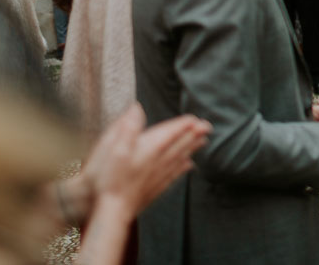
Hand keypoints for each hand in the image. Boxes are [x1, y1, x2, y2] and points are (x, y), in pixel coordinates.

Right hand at [82, 104, 211, 216]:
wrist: (113, 210)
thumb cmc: (111, 178)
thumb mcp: (113, 148)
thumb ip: (128, 127)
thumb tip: (136, 108)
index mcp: (151, 149)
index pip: (171, 133)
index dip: (183, 125)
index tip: (195, 119)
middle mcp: (159, 161)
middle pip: (180, 144)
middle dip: (194, 134)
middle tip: (207, 127)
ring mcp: (159, 176)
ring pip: (180, 158)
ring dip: (192, 148)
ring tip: (203, 141)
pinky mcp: (156, 188)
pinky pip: (175, 174)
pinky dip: (183, 167)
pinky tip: (189, 165)